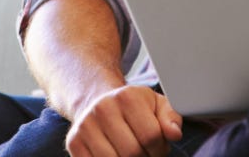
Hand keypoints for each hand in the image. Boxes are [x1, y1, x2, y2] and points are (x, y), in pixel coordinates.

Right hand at [65, 84, 183, 156]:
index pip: (151, 136)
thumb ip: (170, 118)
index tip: (158, 148)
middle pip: (132, 152)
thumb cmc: (132, 107)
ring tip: (132, 154)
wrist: (98, 102)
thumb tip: (174, 134)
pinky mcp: (74, 142)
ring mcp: (85, 126)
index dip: (160, 149)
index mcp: (127, 96)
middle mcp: (103, 108)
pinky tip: (116, 155)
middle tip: (146, 153)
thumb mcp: (156, 105)